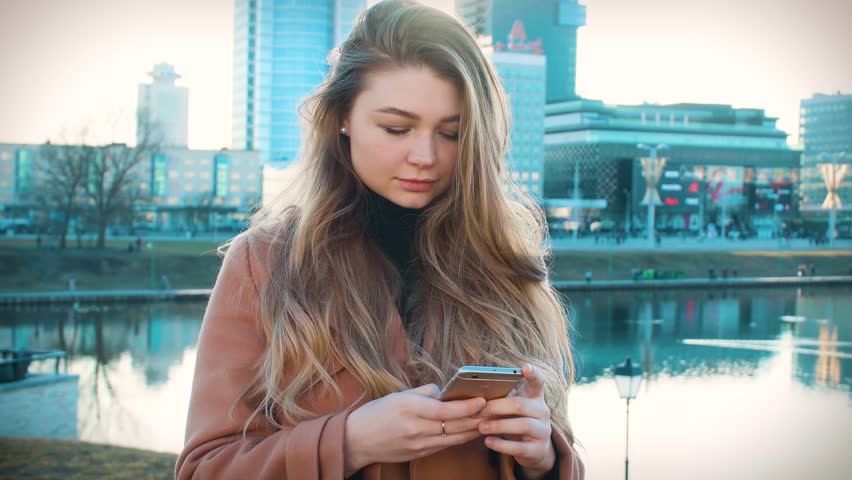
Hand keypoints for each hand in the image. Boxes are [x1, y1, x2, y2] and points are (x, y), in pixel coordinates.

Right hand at [344, 384, 484, 475]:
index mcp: (410, 408)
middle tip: (495, 409)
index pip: (445, 410)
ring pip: (454, 438)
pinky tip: (471, 430)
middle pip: (454, 426)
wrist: (357, 440)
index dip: (466, 407)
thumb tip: (445, 392)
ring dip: (473, 430)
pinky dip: (460, 437)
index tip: (483, 399)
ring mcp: (418, 444)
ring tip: (489, 419)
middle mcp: (416, 429)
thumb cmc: (377, 413)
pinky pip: (445, 445)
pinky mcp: (419, 454)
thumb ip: (425, 392)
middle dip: (477, 418)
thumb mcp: (399, 395)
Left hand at [477, 364, 554, 479]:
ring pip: (523, 425)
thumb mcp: (511, 409)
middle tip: (477, 411)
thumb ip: (501, 400)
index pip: (537, 382)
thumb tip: (475, 398)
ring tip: (481, 427)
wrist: (533, 450)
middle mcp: (543, 412)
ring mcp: (543, 431)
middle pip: (520, 404)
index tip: (525, 367)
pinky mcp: (539, 450)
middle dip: (496, 407)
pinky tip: (488, 441)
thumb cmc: (516, 421)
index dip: (533, 374)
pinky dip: (502, 445)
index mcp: (535, 397)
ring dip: (498, 425)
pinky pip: (520, 447)